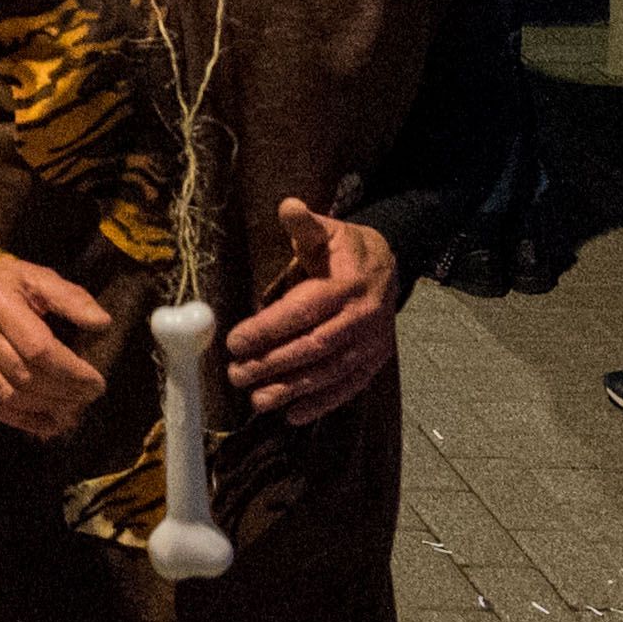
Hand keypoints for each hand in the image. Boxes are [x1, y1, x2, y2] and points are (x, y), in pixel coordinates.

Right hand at [0, 257, 110, 440]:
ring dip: (45, 410)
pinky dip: (21, 421)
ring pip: (7, 397)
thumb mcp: (38, 277)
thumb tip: (102, 323)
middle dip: (63, 393)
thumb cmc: (4, 283)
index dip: (71, 372)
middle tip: (88, 397)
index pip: (39, 350)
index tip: (96, 382)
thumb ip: (71, 298)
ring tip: (72, 410)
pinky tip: (47, 423)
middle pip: (24, 377)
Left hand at [227, 197, 400, 421]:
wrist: (389, 269)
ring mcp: (371, 344)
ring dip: (292, 390)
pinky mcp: (374, 363)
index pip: (304, 310)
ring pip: (330, 372)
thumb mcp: (326, 231)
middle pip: (314, 347)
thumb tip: (288, 205)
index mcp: (347, 285)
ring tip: (257, 401)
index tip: (233, 341)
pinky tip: (293, 416)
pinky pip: (348, 387)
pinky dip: (321, 404)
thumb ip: (304, 224)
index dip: (268, 328)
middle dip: (273, 364)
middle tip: (236, 374)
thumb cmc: (343, 250)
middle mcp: (362, 318)